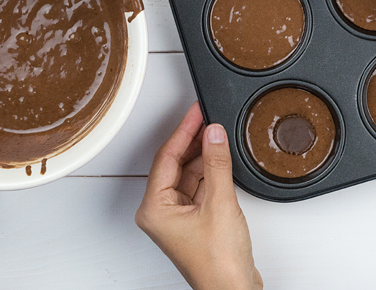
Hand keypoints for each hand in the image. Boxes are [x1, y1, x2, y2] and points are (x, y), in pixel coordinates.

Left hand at [135, 102, 262, 289]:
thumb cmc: (218, 263)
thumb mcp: (219, 203)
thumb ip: (217, 163)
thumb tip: (213, 133)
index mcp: (154, 209)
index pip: (165, 158)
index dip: (183, 131)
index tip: (196, 112)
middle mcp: (160, 212)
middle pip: (174, 164)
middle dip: (193, 141)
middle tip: (208, 117)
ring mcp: (177, 217)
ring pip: (188, 174)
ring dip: (203, 156)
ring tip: (217, 134)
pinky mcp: (194, 221)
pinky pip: (198, 186)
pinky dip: (210, 172)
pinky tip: (221, 158)